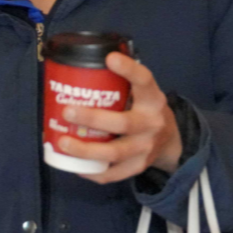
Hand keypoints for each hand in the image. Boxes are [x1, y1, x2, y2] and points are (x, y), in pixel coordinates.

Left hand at [59, 52, 183, 183]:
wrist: (170, 140)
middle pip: (123, 123)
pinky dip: (93, 171)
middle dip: (93, 118)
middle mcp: (152, 123)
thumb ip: (118, 83)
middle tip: (67, 111)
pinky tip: (75, 166)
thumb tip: (73, 68)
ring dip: (86, 149)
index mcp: (152, 99)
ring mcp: (146, 148)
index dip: (129, 70)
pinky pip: (113, 174)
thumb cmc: (142, 110)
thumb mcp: (141, 93)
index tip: (110, 58)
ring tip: (62, 142)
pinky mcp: (139, 166)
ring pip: (115, 152)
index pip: (145, 81)